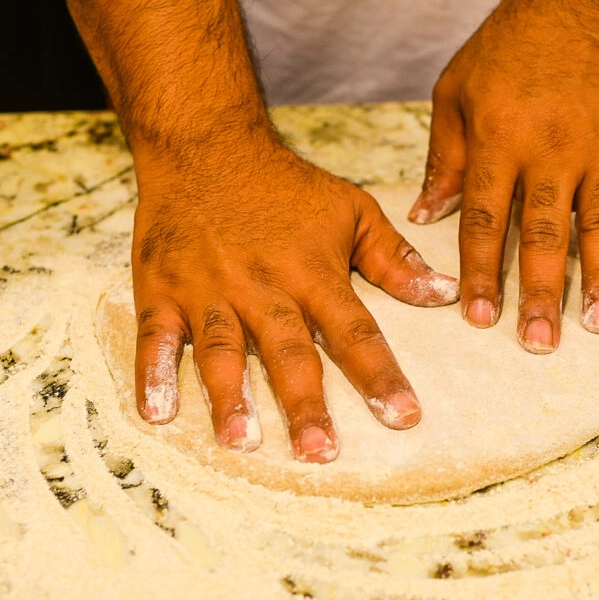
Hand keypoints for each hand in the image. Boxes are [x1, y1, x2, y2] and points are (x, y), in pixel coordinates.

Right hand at [131, 135, 457, 462]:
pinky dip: (153, 373)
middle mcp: (262, 287)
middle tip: (320, 452)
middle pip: (288, 353)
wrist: (206, 147)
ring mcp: (208, 290)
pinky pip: (156, 336)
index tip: (404, 417)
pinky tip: (157, 414)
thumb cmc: (284, 185)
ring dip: (230, 397)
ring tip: (240, 442)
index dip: (380, 375)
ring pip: (222, 351)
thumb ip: (394, 258)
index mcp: (312, 273)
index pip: (354, 332)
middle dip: (305, 404)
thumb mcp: (352, 210)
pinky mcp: (162, 290)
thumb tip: (445, 293)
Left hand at [409, 0, 598, 352]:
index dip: (483, 272)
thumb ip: (443, 157)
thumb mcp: (455, 91)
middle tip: (539, 343)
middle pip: (545, 234)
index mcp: (499, 140)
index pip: (487, 220)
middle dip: (541, 293)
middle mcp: (551, 149)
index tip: (479, 318)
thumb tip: (426, 216)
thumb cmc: (509, 45)